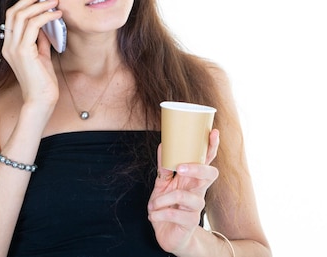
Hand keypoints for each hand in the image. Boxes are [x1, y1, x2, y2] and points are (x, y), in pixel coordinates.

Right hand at [1, 0, 63, 110]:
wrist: (41, 100)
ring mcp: (13, 49)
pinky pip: (33, 26)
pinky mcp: (23, 52)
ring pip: (22, 16)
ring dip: (39, 6)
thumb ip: (40, 40)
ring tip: (54, 2)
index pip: (11, 17)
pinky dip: (45, 16)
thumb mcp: (41, 55)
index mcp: (9, 46)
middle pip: (13, 12)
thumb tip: (45, 25)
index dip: (24, 2)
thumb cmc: (43, 81)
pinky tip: (56, 14)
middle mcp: (7, 46)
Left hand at [147, 129, 219, 254]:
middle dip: (197, 168)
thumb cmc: (166, 206)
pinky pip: (174, 213)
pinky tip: (152, 216)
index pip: (207, 162)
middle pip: (210, 174)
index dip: (211, 147)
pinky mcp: (190, 222)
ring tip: (152, 205)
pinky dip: (158, 213)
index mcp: (192, 180)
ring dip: (163, 199)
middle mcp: (198, 191)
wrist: (167, 234)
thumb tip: (163, 144)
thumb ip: (163, 167)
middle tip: (180, 168)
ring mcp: (196, 207)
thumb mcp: (162, 185)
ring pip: (184, 196)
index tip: (214, 132)